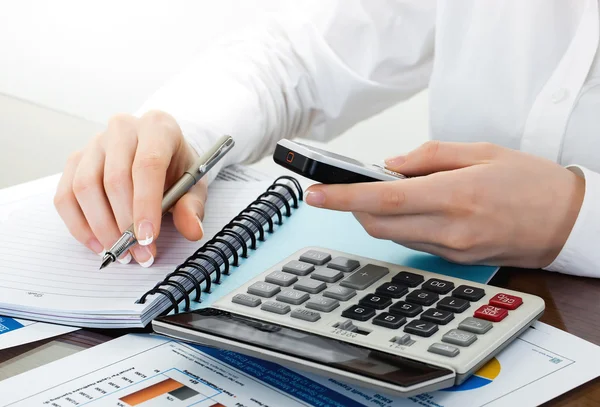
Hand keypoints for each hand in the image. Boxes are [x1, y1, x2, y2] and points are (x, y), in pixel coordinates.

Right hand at [54, 110, 206, 266]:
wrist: (162, 154)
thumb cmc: (177, 168)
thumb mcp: (194, 185)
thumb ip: (193, 206)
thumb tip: (192, 230)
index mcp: (157, 128)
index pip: (147, 164)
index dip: (146, 204)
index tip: (148, 237)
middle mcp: (123, 129)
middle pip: (114, 178)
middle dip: (126, 224)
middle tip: (140, 253)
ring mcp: (94, 143)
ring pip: (85, 187)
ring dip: (102, 228)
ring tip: (121, 252)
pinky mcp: (76, 160)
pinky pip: (66, 196)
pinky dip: (79, 226)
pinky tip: (99, 245)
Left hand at [304, 141, 584, 268]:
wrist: (566, 222)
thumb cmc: (531, 183)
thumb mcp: (482, 151)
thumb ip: (430, 156)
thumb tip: (390, 165)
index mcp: (455, 196)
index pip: (383, 199)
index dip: (342, 197)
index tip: (315, 193)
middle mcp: (449, 229)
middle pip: (377, 224)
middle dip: (353, 207)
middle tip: (349, 185)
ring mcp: (450, 250)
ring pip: (392, 235)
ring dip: (377, 214)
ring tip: (389, 190)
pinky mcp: (454, 261)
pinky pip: (412, 243)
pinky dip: (400, 224)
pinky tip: (412, 207)